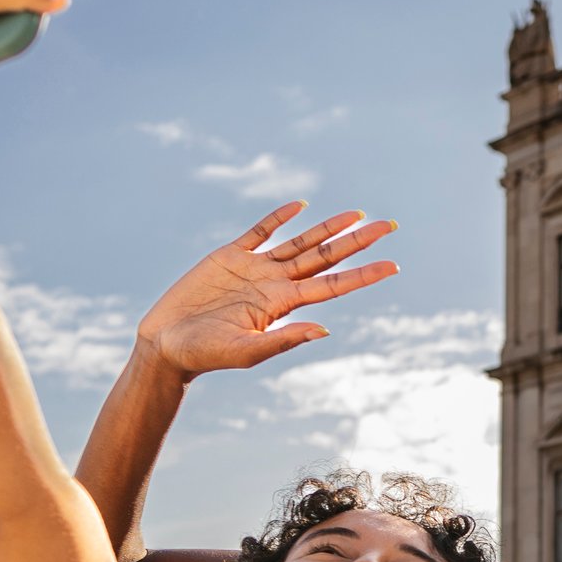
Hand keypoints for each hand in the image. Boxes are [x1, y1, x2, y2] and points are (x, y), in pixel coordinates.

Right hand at [135, 205, 397, 378]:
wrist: (166, 345)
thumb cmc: (205, 355)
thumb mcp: (247, 351)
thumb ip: (283, 340)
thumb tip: (325, 329)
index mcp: (283, 305)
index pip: (333, 284)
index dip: (363, 274)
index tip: (394, 265)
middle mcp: (275, 284)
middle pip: (325, 257)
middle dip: (357, 242)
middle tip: (390, 226)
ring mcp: (254, 268)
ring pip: (300, 242)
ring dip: (328, 227)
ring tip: (357, 214)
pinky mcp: (229, 256)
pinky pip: (260, 232)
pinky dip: (279, 218)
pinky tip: (300, 206)